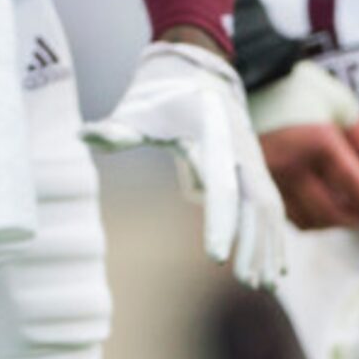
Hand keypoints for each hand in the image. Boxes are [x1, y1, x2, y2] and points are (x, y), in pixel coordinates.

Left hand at [83, 43, 285, 287]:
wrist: (198, 71)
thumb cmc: (161, 97)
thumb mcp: (138, 109)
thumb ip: (116, 129)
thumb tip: (82, 135)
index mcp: (212, 138)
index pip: (220, 188)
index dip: (220, 223)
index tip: (214, 258)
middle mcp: (239, 151)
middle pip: (252, 203)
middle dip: (252, 244)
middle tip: (246, 284)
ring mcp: (253, 160)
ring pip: (268, 209)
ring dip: (269, 247)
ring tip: (264, 287)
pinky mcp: (257, 169)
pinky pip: (272, 207)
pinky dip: (276, 238)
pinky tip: (276, 270)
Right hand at [248, 60, 358, 228]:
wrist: (250, 80)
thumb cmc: (301, 88)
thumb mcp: (342, 105)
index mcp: (319, 142)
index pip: (356, 189)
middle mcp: (292, 166)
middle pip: (332, 213)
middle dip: (354, 216)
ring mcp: (271, 178)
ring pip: (307, 220)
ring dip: (330, 220)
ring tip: (342, 206)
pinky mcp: (256, 184)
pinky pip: (287, 214)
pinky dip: (307, 215)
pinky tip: (316, 201)